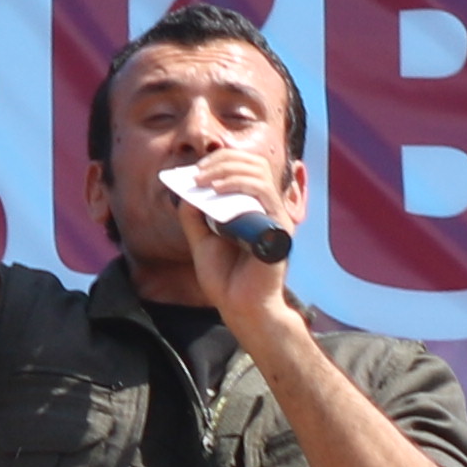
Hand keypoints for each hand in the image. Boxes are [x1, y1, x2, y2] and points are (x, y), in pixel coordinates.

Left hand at [173, 137, 297, 326]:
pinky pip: (262, 193)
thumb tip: (188, 188)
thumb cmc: (224, 277)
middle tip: (196, 172)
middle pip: (254, 163)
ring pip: (259, 172)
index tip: (195, 170)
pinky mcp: (278, 227)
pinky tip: (216, 190)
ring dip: (226, 169)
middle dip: (222, 160)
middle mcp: (267, 208)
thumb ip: (195, 214)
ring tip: (202, 179)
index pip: (245, 167)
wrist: (238, 306)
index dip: (221, 160)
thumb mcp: (201, 239)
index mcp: (252, 208)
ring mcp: (274, 216)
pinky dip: (237, 184)